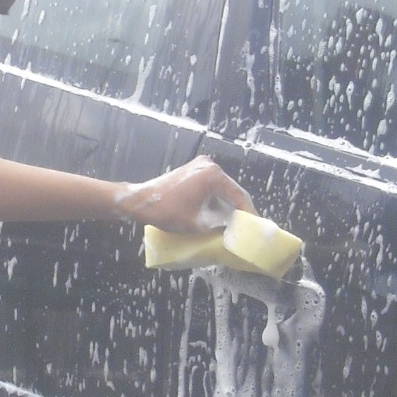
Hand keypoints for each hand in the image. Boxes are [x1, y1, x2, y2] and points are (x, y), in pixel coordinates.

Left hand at [113, 155, 250, 231]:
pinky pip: (212, 187)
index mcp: (213, 174)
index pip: (239, 196)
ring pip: (222, 189)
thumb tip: (235, 231)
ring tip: (236, 224)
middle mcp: (209, 165)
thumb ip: (220, 225)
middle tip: (248, 228)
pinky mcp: (193, 171)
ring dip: (228, 206)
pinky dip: (217, 200)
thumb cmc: (167, 211)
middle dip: (239, 209)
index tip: (256, 227)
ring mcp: (200, 166)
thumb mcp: (198, 223)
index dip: (248, 213)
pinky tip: (220, 214)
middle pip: (232, 190)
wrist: (140, 201)